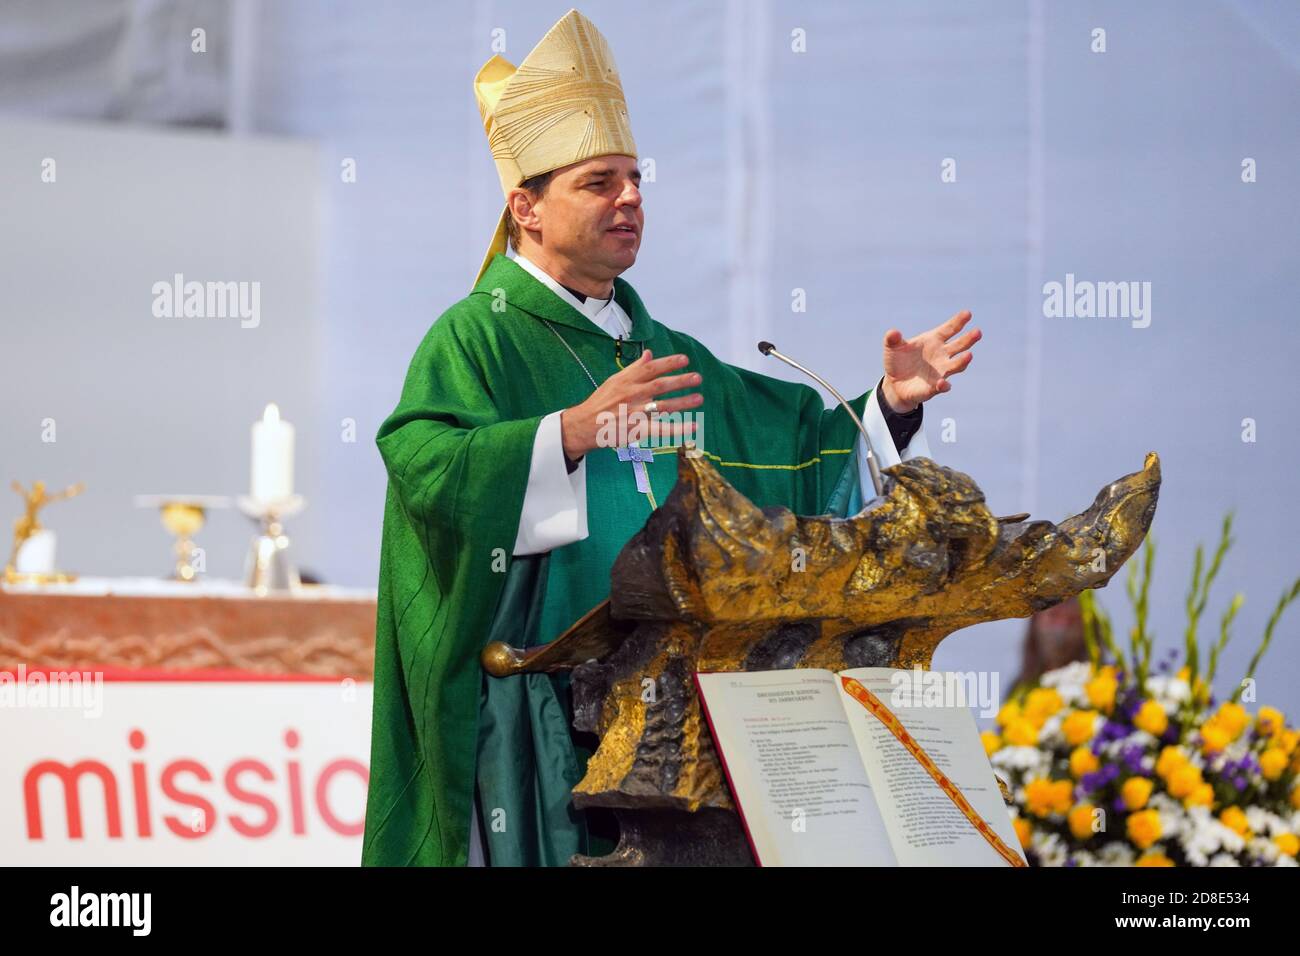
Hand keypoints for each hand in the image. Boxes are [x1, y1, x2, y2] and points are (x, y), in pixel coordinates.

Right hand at [559, 350, 702, 458]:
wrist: (584, 425)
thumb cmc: (600, 402)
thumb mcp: (614, 381)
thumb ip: (634, 368)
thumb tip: (649, 354)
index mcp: (626, 381)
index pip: (650, 368)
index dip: (668, 363)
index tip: (684, 360)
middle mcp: (631, 395)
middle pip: (660, 385)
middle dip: (680, 381)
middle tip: (697, 378)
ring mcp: (635, 412)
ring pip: (663, 406)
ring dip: (683, 402)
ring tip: (699, 398)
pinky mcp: (637, 430)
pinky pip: (660, 429)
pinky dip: (678, 428)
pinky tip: (693, 427)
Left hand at [880, 310, 981, 412]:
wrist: (895, 383)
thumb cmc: (898, 361)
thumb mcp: (892, 348)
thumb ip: (892, 339)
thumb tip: (893, 333)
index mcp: (934, 340)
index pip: (949, 329)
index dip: (958, 321)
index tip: (967, 314)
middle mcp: (942, 354)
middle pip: (959, 345)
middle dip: (968, 339)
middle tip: (978, 332)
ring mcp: (941, 370)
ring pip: (956, 365)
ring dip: (963, 361)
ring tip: (969, 355)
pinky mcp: (934, 387)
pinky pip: (942, 386)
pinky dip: (943, 385)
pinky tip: (942, 383)